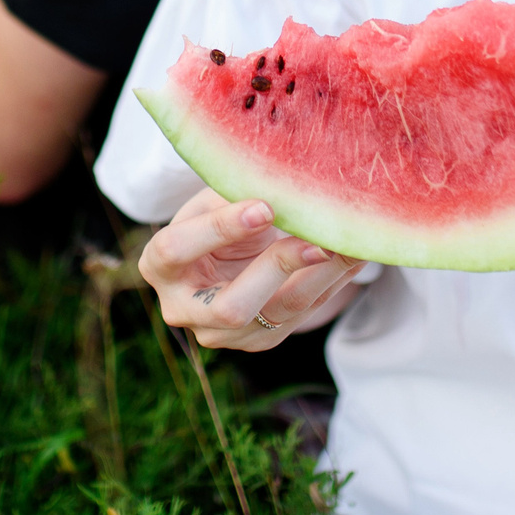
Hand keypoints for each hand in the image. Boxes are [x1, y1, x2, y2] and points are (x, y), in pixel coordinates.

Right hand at [139, 188, 366, 350]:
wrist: (224, 256)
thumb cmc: (215, 216)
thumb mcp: (212, 199)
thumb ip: (235, 192)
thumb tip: (282, 176)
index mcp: (160, 266)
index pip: (178, 249)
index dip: (219, 229)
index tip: (264, 206)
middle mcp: (184, 309)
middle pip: (231, 306)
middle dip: (278, 270)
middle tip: (316, 240)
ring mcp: (224, 334)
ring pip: (279, 312)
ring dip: (321, 277)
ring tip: (350, 244)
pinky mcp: (261, 339)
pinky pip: (303, 313)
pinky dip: (332, 281)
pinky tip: (354, 255)